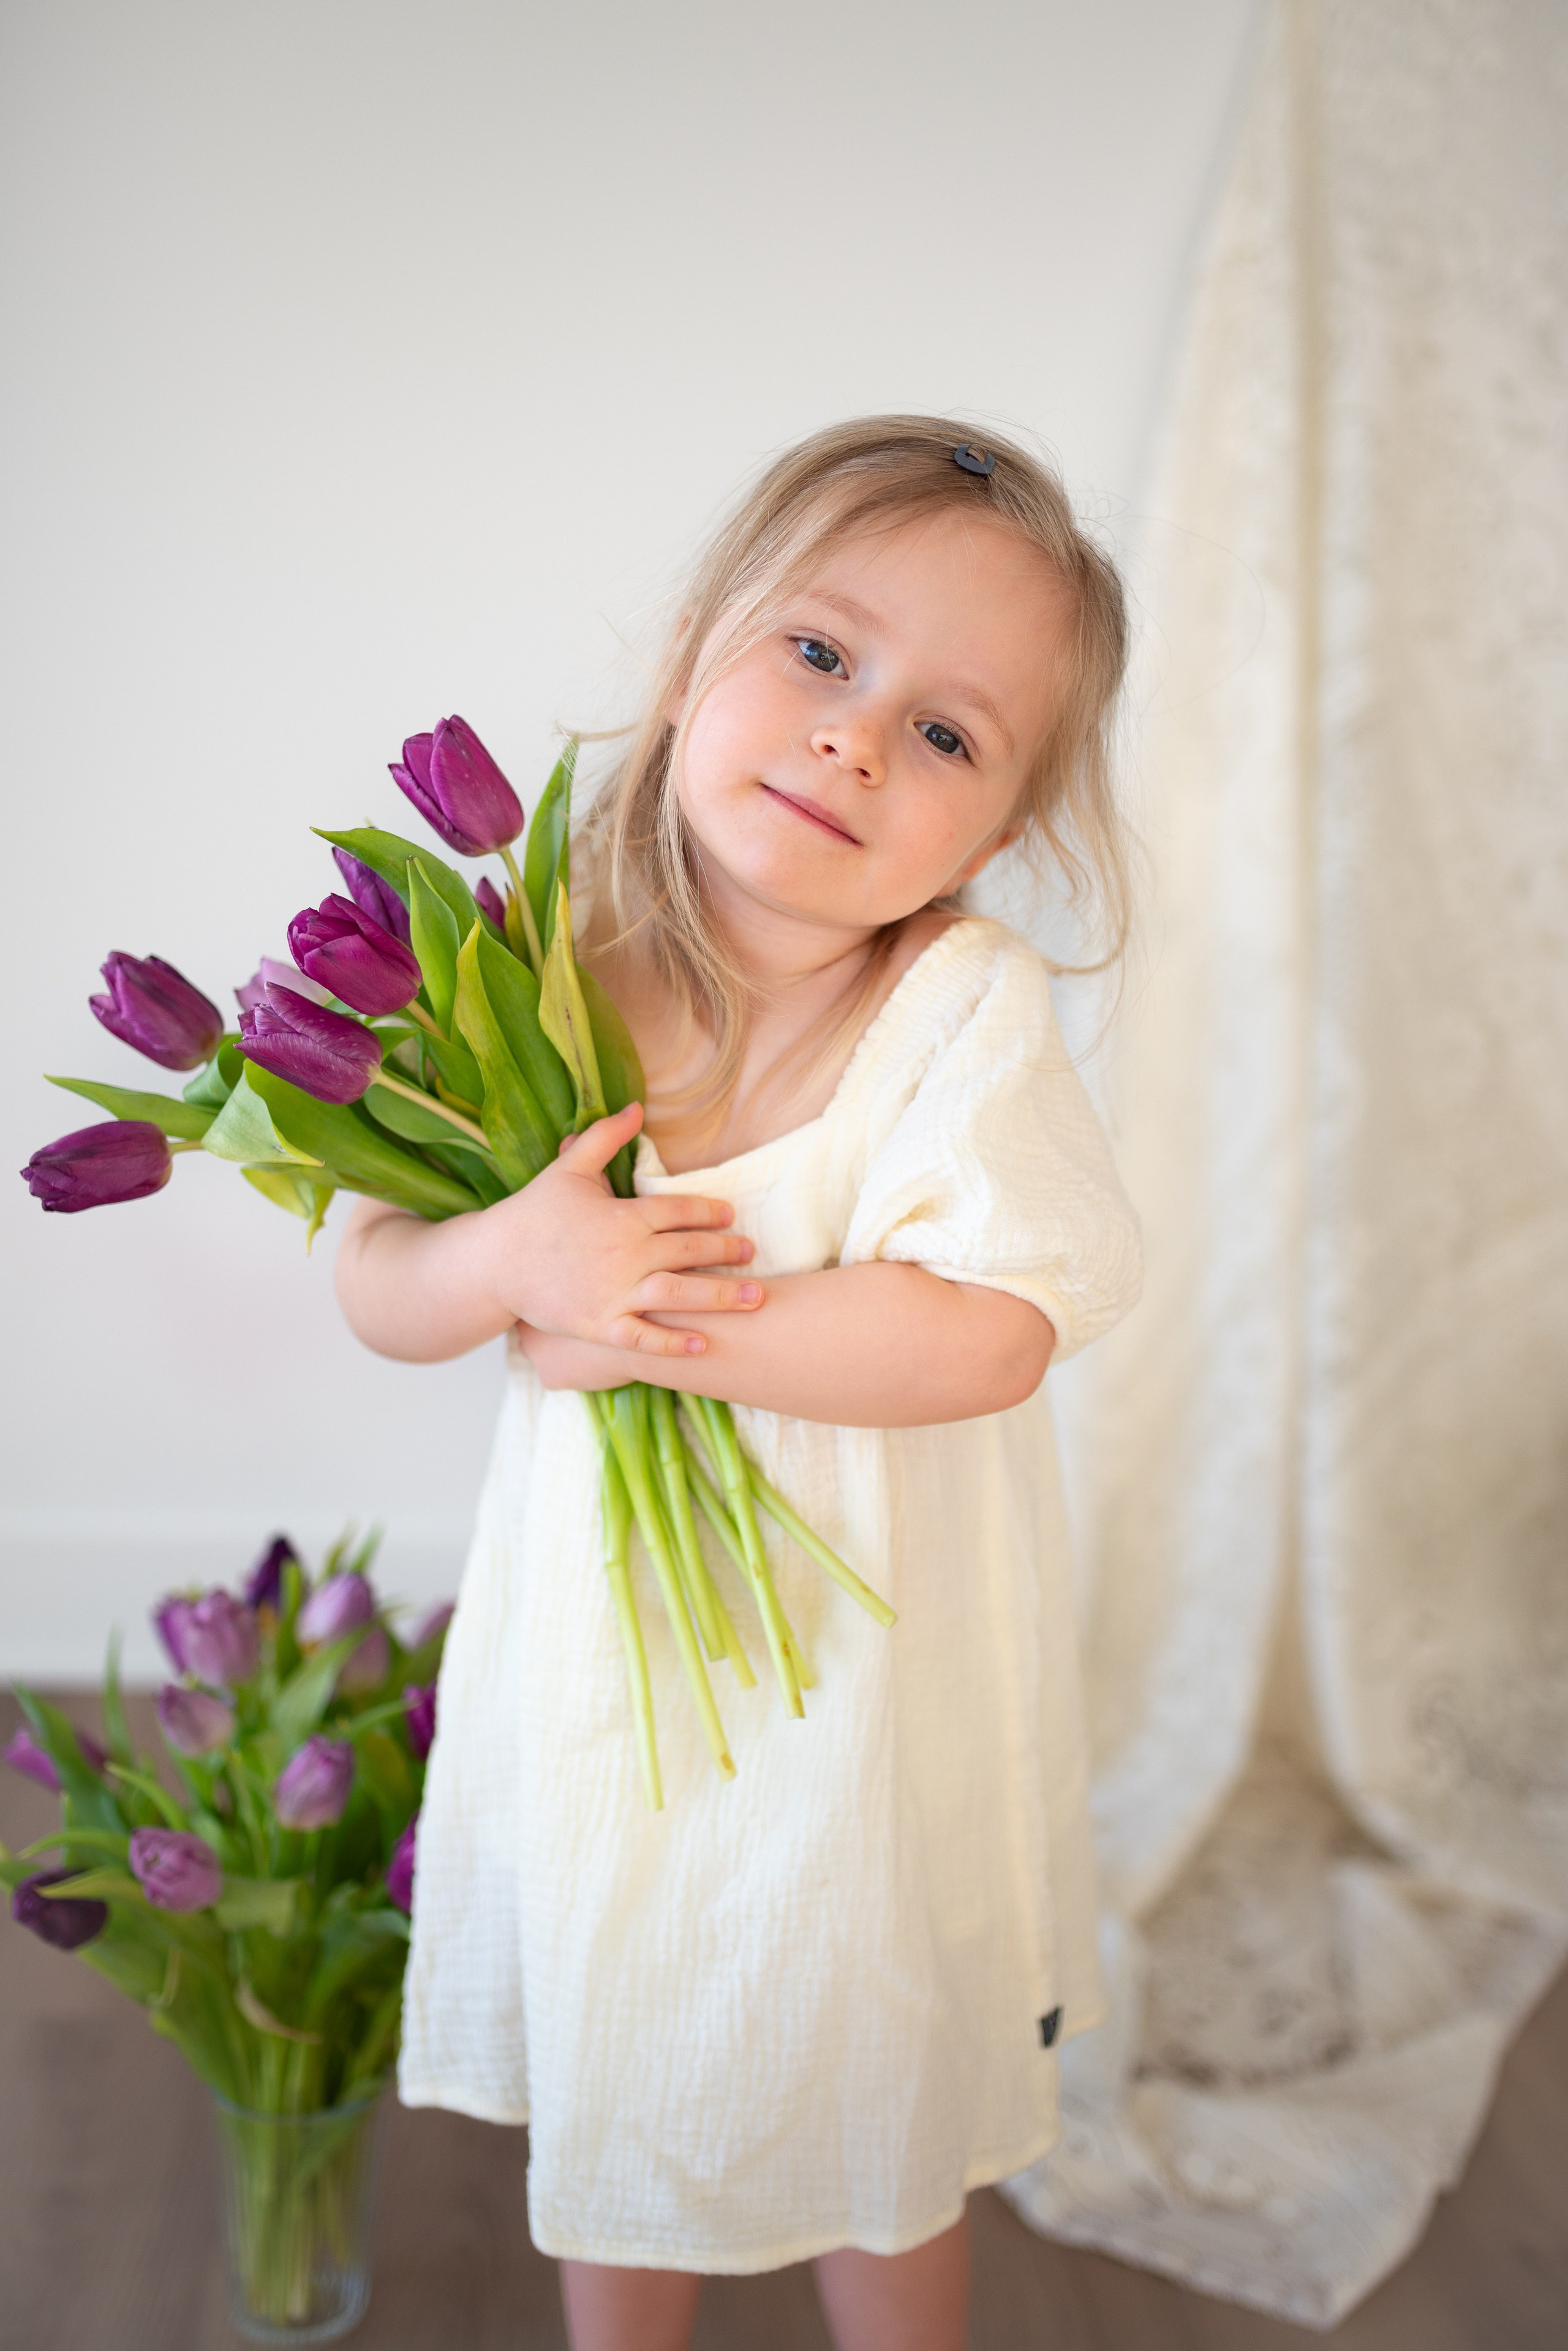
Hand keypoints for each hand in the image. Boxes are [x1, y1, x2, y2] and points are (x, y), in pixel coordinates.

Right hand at [480, 1101, 762, 1359]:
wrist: (493, 1263)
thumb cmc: (534, 1213)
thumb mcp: (569, 1168)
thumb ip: (605, 1137)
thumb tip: (636, 1107)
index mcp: (622, 1216)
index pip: (679, 1211)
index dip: (710, 1213)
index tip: (731, 1216)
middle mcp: (624, 1255)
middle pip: (688, 1250)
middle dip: (726, 1251)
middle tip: (753, 1253)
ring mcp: (613, 1293)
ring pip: (679, 1294)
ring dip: (722, 1296)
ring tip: (757, 1298)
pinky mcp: (598, 1326)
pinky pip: (643, 1337)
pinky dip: (673, 1343)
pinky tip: (703, 1345)